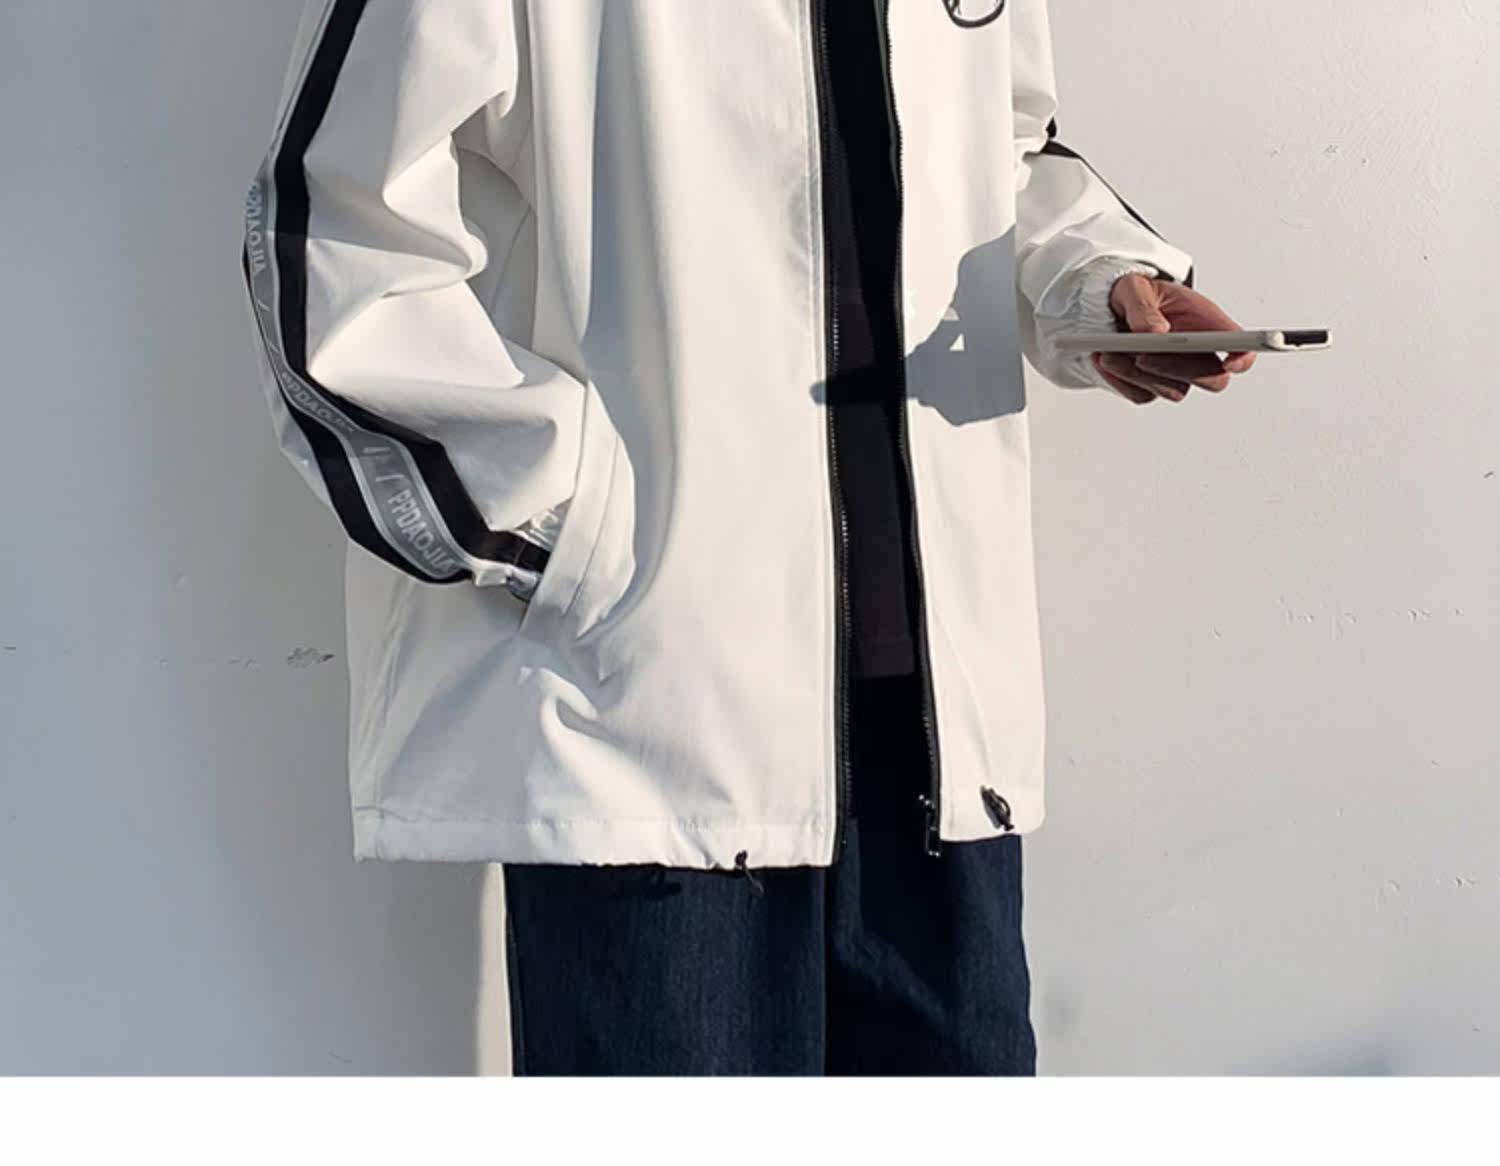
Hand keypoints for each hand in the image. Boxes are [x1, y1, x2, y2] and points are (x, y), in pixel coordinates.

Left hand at [1089, 274, 1257, 404]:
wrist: (1108, 309)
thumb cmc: (1134, 294)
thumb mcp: (1133, 287)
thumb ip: (1143, 306)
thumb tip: (1155, 331)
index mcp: (1207, 324)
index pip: (1240, 347)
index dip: (1243, 357)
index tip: (1231, 362)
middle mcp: (1198, 355)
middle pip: (1212, 380)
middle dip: (1178, 369)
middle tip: (1142, 356)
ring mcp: (1176, 375)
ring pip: (1173, 391)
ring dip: (1139, 375)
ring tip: (1108, 352)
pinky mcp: (1150, 387)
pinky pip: (1141, 396)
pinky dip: (1120, 381)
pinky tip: (1103, 360)